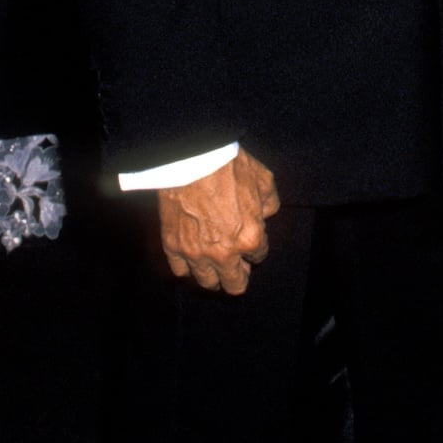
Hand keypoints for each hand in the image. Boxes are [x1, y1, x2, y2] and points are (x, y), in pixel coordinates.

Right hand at [157, 148, 279, 294]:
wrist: (191, 158)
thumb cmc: (228, 166)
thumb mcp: (263, 179)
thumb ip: (269, 203)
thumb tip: (264, 214)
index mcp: (250, 238)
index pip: (258, 257)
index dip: (256, 248)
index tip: (250, 239)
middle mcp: (224, 253)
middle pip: (234, 284)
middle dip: (239, 275)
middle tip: (236, 265)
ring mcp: (196, 253)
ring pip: (207, 283)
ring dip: (213, 275)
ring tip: (213, 264)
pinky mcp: (173, 246)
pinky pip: (180, 271)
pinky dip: (187, 267)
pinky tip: (191, 257)